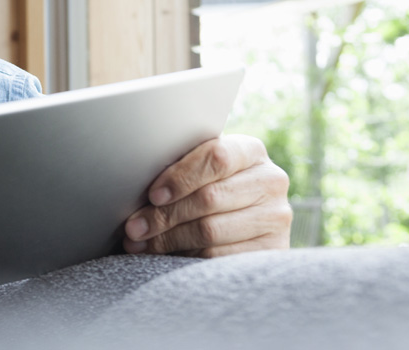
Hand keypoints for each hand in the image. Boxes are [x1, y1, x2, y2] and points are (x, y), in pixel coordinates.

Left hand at [122, 134, 292, 256]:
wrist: (245, 216)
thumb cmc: (208, 186)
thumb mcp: (199, 169)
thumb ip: (181, 168)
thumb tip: (134, 178)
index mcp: (250, 151)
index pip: (216, 157)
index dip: (180, 177)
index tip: (152, 195)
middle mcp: (270, 181)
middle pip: (209, 198)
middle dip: (163, 215)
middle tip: (133, 227)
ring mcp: (275, 217)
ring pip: (210, 230)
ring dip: (167, 239)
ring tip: (139, 243)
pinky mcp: (272, 249)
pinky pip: (219, 256)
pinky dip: (186, 257)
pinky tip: (165, 256)